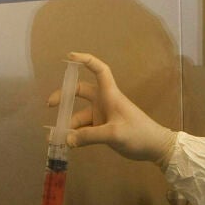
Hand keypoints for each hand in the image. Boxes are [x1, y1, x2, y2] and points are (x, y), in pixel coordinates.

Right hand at [47, 52, 176, 163]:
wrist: (155, 148)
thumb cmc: (139, 134)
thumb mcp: (114, 134)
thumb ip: (89, 136)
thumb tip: (67, 139)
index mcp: (110, 95)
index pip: (99, 70)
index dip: (86, 60)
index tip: (69, 57)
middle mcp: (104, 102)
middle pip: (81, 92)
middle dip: (64, 96)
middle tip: (49, 105)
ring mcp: (103, 116)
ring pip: (80, 115)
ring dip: (68, 124)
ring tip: (55, 138)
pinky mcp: (103, 129)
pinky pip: (84, 129)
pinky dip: (75, 135)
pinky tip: (66, 144)